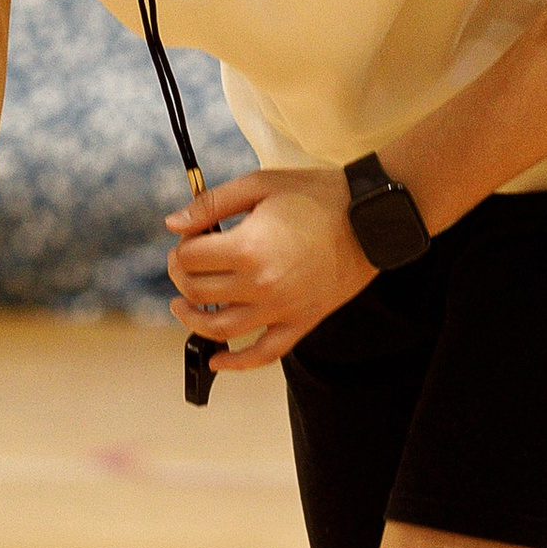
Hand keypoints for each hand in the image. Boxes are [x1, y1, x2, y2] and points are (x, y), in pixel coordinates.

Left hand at [164, 167, 373, 373]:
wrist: (373, 217)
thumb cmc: (319, 196)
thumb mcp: (261, 185)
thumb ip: (212, 204)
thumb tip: (173, 223)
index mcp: (246, 248)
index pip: (190, 257)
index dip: (182, 245)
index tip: (191, 236)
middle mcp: (259, 285)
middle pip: (198, 292)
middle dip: (181, 276)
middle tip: (184, 263)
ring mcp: (280, 309)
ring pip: (219, 328)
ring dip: (192, 320)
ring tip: (182, 306)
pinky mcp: (300, 322)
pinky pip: (263, 353)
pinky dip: (236, 362)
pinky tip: (216, 360)